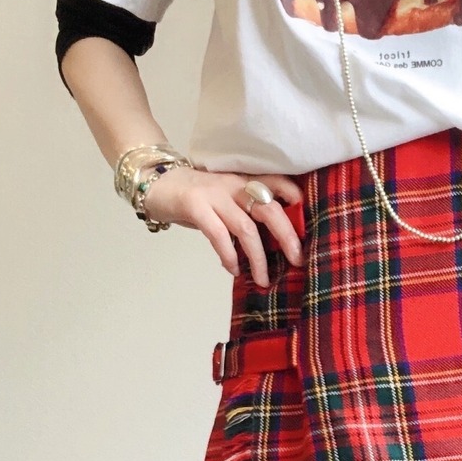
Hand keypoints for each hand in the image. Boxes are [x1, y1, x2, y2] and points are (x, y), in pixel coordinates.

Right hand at [141, 167, 303, 284]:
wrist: (156, 182)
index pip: (275, 180)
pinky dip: (229, 255)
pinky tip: (233, 269)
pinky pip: (218, 235)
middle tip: (298, 260)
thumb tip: (271, 242)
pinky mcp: (195, 206)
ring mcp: (214, 195)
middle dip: (287, 236)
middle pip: (269, 209)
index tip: (305, 213)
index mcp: (243, 181)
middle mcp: (233, 185)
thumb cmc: (196, 197)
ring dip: (258, 258)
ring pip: (246, 228)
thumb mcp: (225, 198)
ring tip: (263, 279)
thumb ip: (245, 212)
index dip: (292, 193)